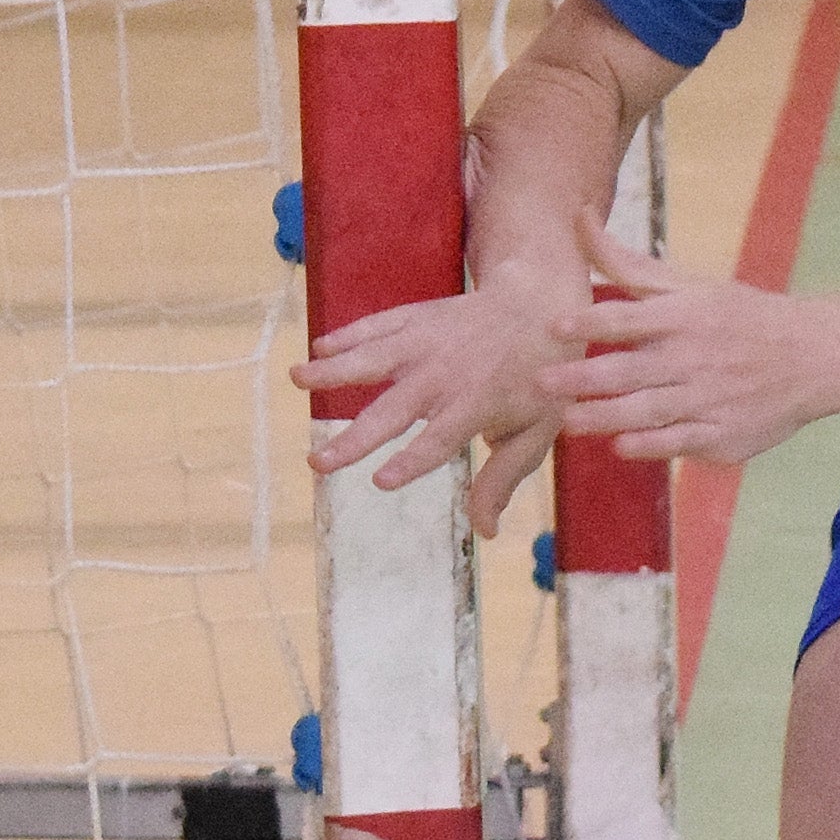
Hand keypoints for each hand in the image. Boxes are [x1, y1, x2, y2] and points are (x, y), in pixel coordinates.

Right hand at [295, 269, 574, 527]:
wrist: (542, 305)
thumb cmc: (539, 380)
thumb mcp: (537, 431)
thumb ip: (504, 478)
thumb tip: (487, 533)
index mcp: (477, 404)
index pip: (440, 439)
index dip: (412, 460)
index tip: (381, 481)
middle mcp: (446, 374)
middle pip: (394, 410)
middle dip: (355, 438)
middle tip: (318, 463)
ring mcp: (428, 343)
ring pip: (375, 358)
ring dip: (335, 370)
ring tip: (297, 378)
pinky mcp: (417, 319)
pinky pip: (379, 326)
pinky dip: (349, 335)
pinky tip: (318, 349)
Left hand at [534, 211, 839, 467]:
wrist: (818, 356)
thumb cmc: (742, 317)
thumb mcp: (690, 285)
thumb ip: (626, 263)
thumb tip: (577, 216)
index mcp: (685, 315)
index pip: (629, 316)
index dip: (590, 320)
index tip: (554, 325)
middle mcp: (694, 357)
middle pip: (630, 369)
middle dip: (583, 377)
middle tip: (540, 383)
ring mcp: (710, 398)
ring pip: (648, 410)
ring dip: (605, 416)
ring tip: (568, 422)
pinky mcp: (724, 435)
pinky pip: (681, 442)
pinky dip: (650, 444)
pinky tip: (620, 445)